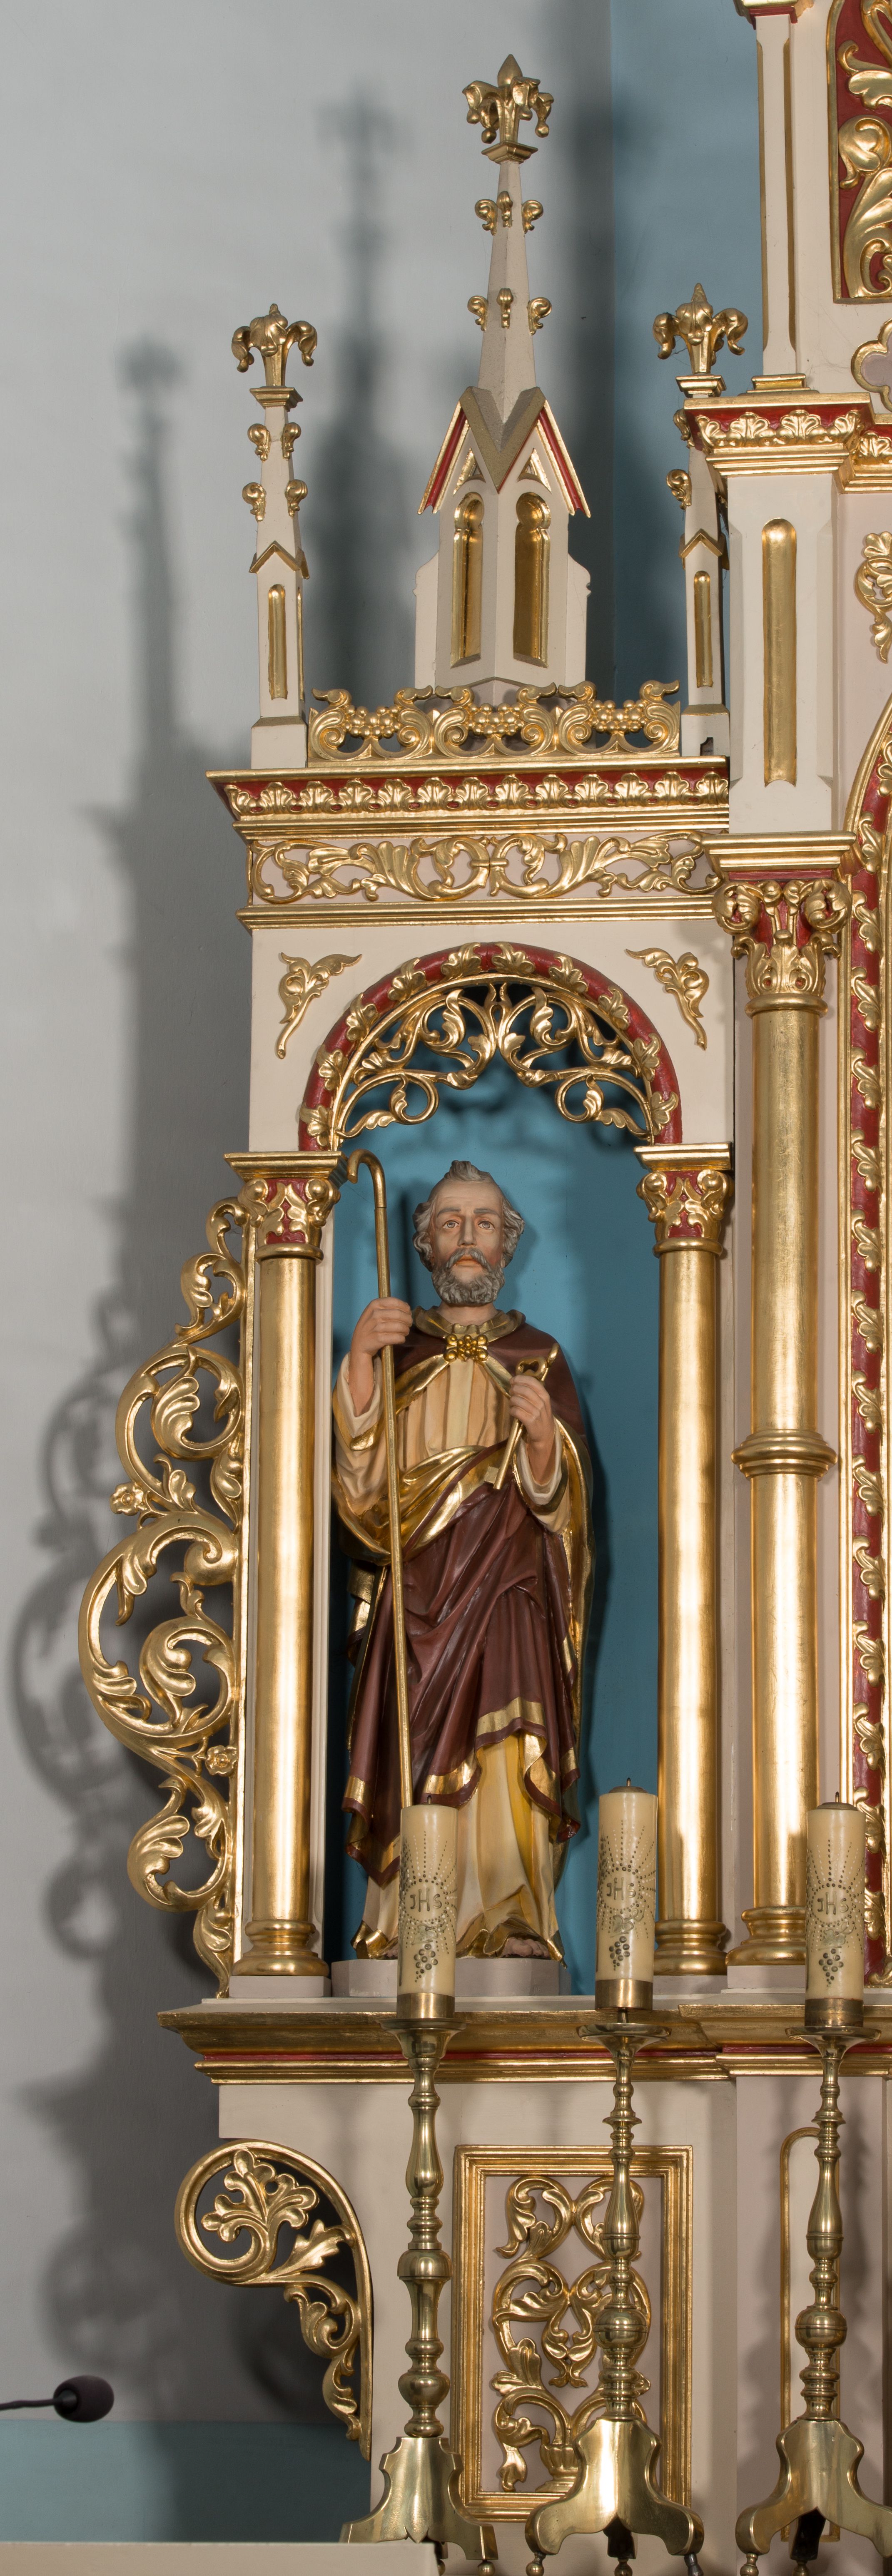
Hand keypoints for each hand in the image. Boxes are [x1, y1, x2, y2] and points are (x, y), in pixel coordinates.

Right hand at [348, 1297, 411, 1413]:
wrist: (359, 1346)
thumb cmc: (370, 1329)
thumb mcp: (374, 1313)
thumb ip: (388, 1308)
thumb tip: (408, 1308)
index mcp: (374, 1305)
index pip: (395, 1302)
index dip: (405, 1308)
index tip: (408, 1313)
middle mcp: (374, 1314)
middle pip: (400, 1315)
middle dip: (408, 1320)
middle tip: (408, 1325)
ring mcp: (375, 1327)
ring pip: (400, 1326)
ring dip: (406, 1330)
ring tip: (404, 1333)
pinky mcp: (377, 1339)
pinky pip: (397, 1337)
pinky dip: (401, 1339)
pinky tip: (400, 1339)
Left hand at [509, 1373, 555, 1483]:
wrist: (545, 1435)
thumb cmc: (540, 1416)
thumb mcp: (540, 1402)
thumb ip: (531, 1392)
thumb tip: (515, 1381)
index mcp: (545, 1395)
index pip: (532, 1381)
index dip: (520, 1379)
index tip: (512, 1380)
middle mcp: (542, 1403)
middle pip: (524, 1390)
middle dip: (514, 1389)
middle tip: (511, 1392)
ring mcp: (537, 1413)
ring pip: (518, 1400)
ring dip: (511, 1400)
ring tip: (512, 1403)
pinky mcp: (530, 1422)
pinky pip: (516, 1411)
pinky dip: (512, 1410)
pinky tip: (513, 1412)